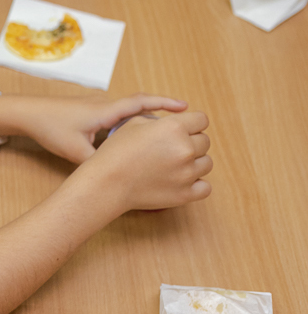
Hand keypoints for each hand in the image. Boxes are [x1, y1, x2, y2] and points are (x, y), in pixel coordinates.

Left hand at [0, 92, 188, 164]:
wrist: (27, 113)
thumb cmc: (50, 127)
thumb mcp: (75, 151)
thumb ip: (98, 163)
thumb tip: (118, 178)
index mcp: (105, 111)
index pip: (141, 103)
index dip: (164, 104)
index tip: (186, 107)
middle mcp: (105, 107)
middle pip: (140, 106)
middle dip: (163, 112)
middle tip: (184, 123)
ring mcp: (97, 110)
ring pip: (129, 113)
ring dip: (147, 119)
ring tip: (167, 135)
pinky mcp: (91, 117)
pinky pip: (118, 118)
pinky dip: (131, 125)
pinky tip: (136, 140)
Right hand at [82, 110, 211, 211]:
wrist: (107, 182)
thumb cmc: (116, 152)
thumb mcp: (134, 124)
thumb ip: (160, 122)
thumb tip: (176, 124)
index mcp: (174, 128)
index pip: (201, 119)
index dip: (192, 122)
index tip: (185, 128)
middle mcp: (185, 149)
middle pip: (205, 141)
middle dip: (191, 141)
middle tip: (172, 148)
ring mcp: (187, 173)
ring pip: (207, 163)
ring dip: (194, 162)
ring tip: (174, 164)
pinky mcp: (185, 194)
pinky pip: (205, 187)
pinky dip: (197, 183)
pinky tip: (182, 180)